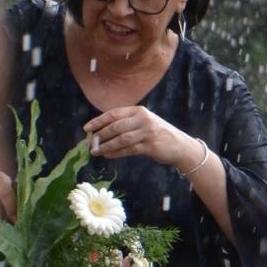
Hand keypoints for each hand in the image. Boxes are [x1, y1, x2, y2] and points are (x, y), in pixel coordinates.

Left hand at [83, 106, 199, 169]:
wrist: (180, 145)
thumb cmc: (158, 134)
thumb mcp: (144, 122)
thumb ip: (126, 123)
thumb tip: (101, 131)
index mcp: (139, 111)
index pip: (114, 114)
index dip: (98, 121)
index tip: (86, 128)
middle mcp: (143, 119)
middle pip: (116, 127)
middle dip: (100, 136)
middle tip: (89, 143)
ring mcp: (148, 133)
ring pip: (121, 140)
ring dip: (106, 146)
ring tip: (95, 152)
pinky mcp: (150, 146)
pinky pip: (128, 150)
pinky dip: (116, 153)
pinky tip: (108, 155)